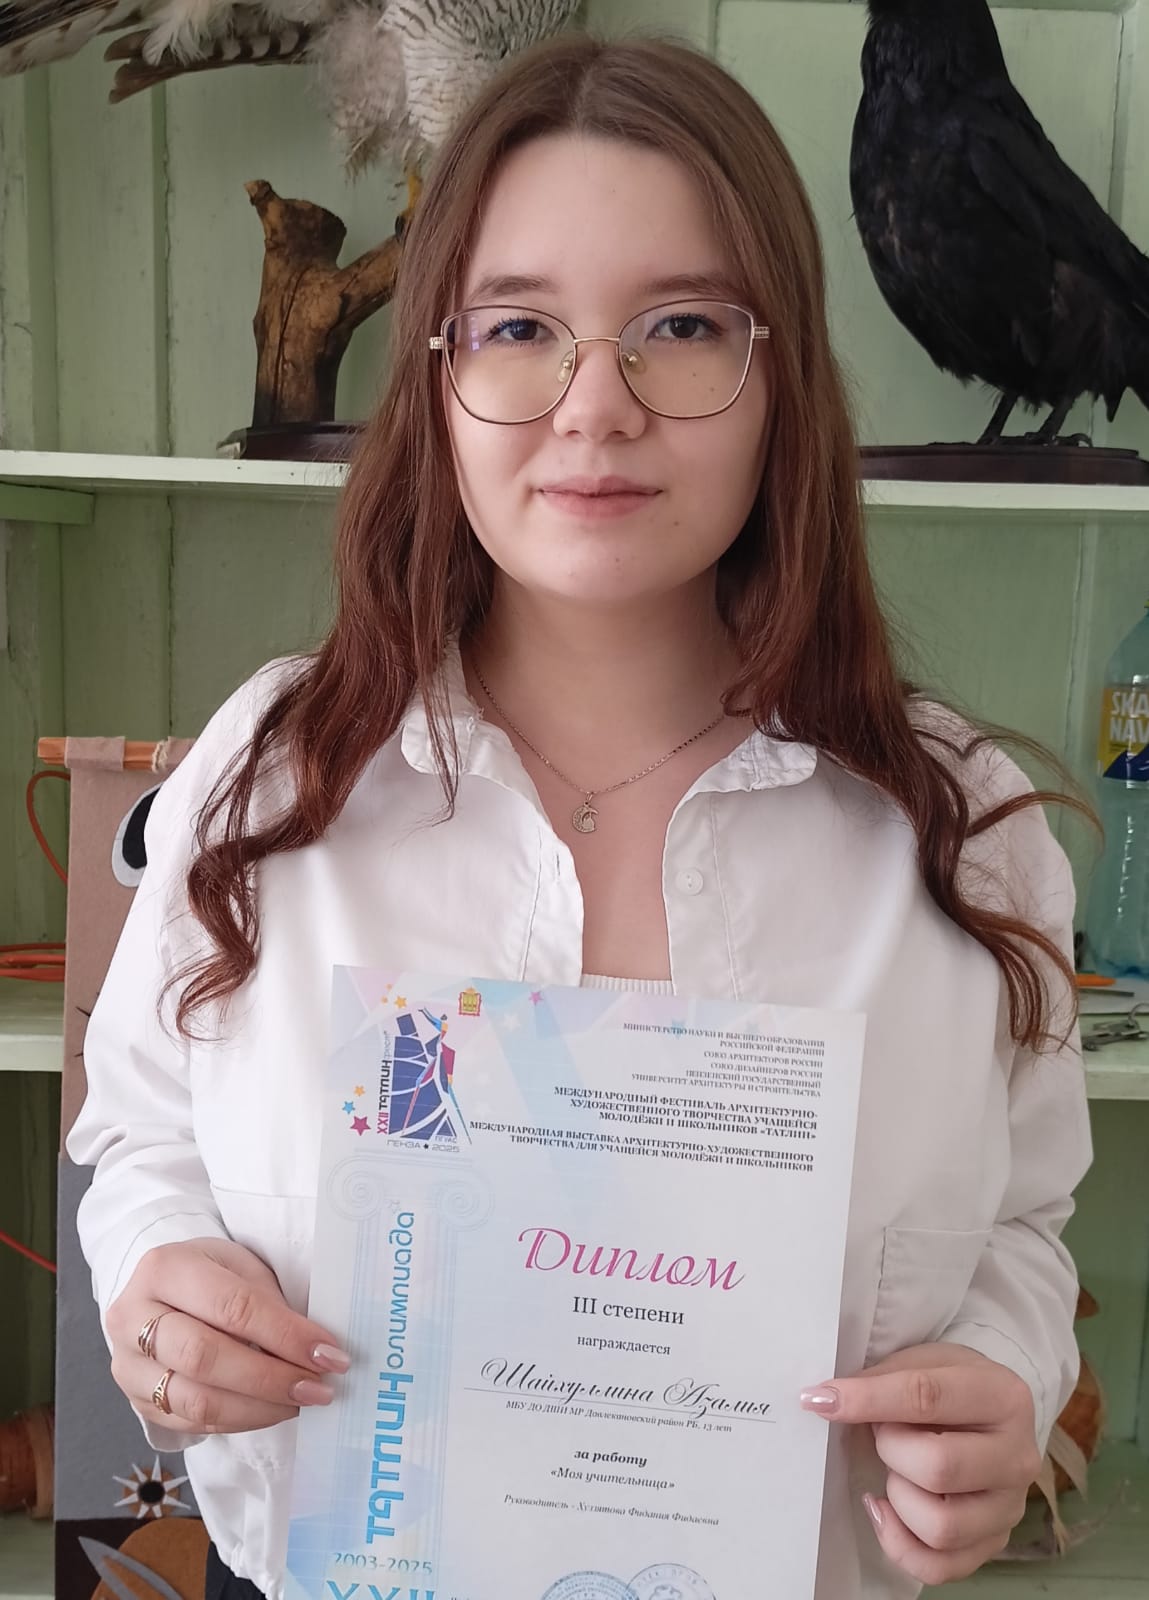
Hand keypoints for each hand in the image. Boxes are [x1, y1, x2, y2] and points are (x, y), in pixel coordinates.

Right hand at [106, 1237, 350, 1433]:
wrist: (161, 1292)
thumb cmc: (210, 1274)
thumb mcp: (239, 1267)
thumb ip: (269, 1303)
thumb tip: (317, 1350)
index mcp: (165, 1268)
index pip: (232, 1307)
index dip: (284, 1335)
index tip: (328, 1354)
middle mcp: (133, 1316)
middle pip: (206, 1357)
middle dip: (271, 1377)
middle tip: (319, 1386)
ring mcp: (128, 1364)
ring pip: (196, 1400)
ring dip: (259, 1408)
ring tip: (301, 1401)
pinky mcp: (136, 1400)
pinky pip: (191, 1422)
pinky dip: (240, 1420)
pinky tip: (272, 1410)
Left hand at [800, 1342, 1041, 1584]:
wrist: (991, 1415)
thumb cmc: (950, 1384)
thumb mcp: (924, 1361)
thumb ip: (883, 1378)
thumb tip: (826, 1401)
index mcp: (1004, 1397)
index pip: (927, 1397)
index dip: (868, 1399)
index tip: (821, 1400)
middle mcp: (1017, 1457)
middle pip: (939, 1467)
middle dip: (891, 1449)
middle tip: (882, 1434)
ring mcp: (1009, 1508)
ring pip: (941, 1526)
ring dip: (899, 1497)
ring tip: (896, 1471)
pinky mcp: (993, 1545)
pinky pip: (939, 1567)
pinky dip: (900, 1543)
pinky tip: (886, 1509)